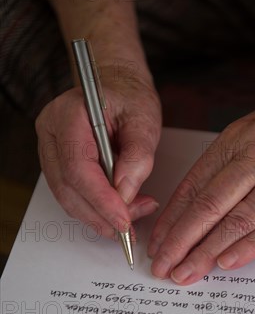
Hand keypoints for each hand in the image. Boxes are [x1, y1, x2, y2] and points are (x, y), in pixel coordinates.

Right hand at [36, 65, 161, 237]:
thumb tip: (125, 192)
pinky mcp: (58, 163)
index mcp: (68, 115)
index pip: (78, 167)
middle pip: (68, 187)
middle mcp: (51, 133)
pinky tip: (118, 211)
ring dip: (98, 216)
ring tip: (130, 218)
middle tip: (130, 226)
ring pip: (67, 196)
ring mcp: (50, 149)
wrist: (117, 87)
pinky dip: (94, 209)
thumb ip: (138, 156)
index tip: (124, 220)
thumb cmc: (129, 98)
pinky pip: (72, 194)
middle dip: (100, 214)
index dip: (101, 199)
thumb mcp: (144, 119)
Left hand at [148, 41, 254, 284]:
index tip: (157, 243)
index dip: (171, 219)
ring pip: (239, 220)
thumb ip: (222, 167)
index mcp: (235, 142)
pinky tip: (227, 264)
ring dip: (208, 251)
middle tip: (162, 266)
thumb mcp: (250, 132)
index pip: (193, 187)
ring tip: (187, 273)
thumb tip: (192, 207)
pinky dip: (250, 247)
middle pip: (209, 206)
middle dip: (180, 241)